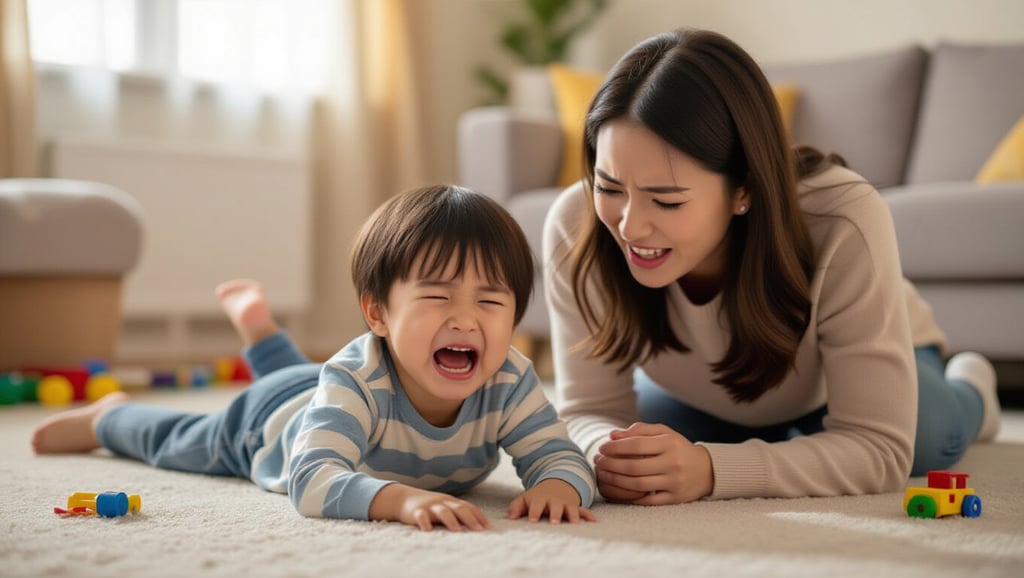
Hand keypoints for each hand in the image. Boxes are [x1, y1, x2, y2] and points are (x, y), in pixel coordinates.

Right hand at [369, 483, 489, 531]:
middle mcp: (442, 502)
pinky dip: (424, 522)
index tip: (487, 527)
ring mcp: (430, 506)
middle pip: (458, 509)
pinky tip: (428, 530)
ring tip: (457, 530)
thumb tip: (477, 526)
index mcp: (451, 501)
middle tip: (479, 530)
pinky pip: (421, 516)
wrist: (404, 498)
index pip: (468, 507)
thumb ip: (458, 513)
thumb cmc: (429, 506)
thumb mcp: (445, 506)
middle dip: (469, 519)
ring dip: (450, 520)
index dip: (478, 516)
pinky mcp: (416, 511)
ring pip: (442, 511)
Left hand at [507, 478, 596, 523]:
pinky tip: (594, 521)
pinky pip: (584, 511)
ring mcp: (566, 504)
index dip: (534, 512)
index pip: (536, 505)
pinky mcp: (575, 508)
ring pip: (571, 509)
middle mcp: (554, 501)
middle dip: (555, 514)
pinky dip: (589, 515)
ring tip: (575, 523)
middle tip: (554, 522)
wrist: (557, 485)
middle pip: (555, 507)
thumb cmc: (537, 497)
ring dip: (573, 515)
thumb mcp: (525, 499)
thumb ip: (516, 507)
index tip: (532, 521)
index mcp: (540, 499)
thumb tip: (510, 518)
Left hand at [594, 422, 712, 504]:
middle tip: (598, 462)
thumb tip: (612, 435)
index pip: (636, 444)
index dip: (615, 447)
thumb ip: (639, 430)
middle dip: (611, 464)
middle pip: (634, 466)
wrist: (707, 470)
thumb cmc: (678, 448)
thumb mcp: (664, 433)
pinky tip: (616, 490)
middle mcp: (673, 463)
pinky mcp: (675, 499)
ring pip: (638, 484)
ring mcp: (674, 483)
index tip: (602, 447)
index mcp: (670, 444)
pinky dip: (629, 496)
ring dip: (615, 480)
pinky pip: (647, 500)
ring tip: (603, 474)